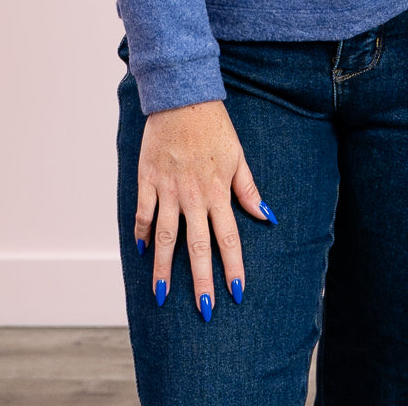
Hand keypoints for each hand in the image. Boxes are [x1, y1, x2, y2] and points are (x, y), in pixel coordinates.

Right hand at [135, 98, 271, 316]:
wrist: (182, 98)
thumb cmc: (214, 127)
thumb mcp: (238, 156)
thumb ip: (248, 189)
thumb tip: (266, 216)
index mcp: (218, 191)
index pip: (228, 237)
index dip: (232, 267)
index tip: (235, 293)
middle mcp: (193, 195)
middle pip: (197, 246)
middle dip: (201, 280)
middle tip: (204, 310)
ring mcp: (168, 189)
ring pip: (166, 236)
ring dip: (164, 268)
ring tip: (162, 296)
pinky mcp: (148, 179)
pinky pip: (143, 212)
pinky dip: (141, 232)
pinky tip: (141, 251)